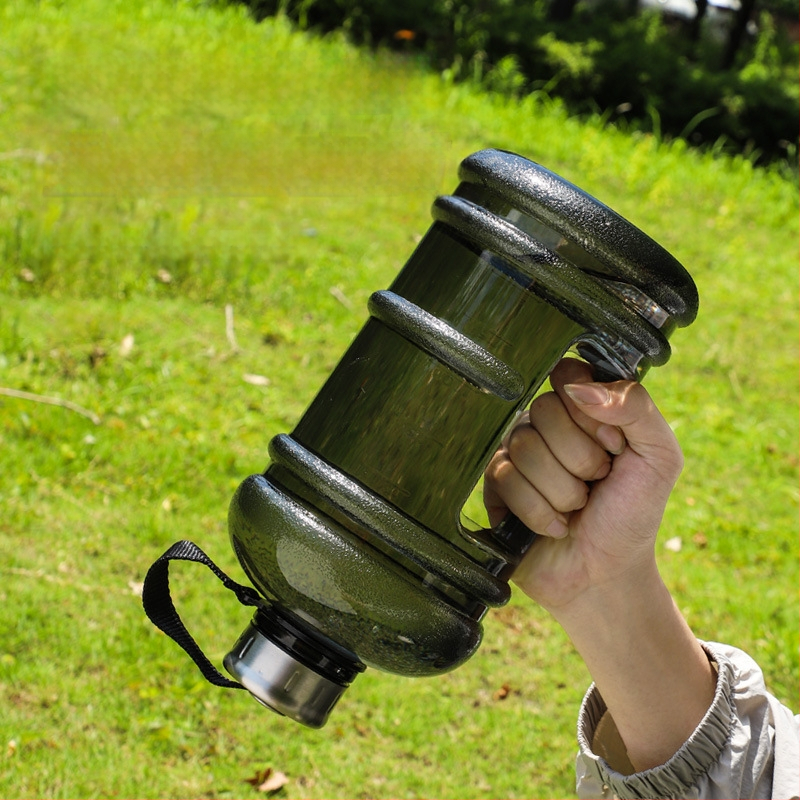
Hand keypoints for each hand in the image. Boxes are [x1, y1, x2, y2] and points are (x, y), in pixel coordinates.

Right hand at [483, 357, 683, 616]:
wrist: (606, 573)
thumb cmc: (633, 513)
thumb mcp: (659, 456)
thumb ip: (636, 408)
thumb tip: (580, 387)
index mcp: (583, 407)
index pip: (568, 375)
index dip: (590, 412)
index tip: (613, 443)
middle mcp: (545, 424)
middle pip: (544, 410)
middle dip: (581, 458)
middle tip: (595, 482)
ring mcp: (516, 452)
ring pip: (525, 446)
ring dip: (563, 491)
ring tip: (576, 507)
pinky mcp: (495, 485)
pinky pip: (505, 478)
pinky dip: (540, 511)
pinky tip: (554, 525)